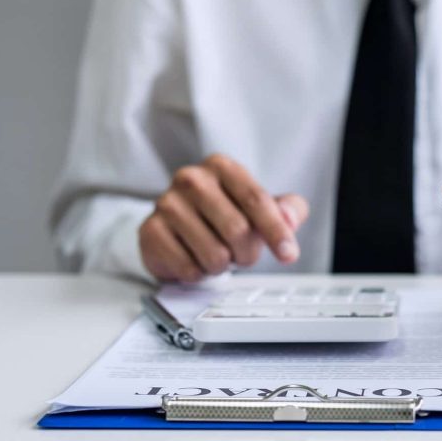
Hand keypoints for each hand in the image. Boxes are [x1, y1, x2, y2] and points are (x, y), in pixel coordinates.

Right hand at [139, 154, 308, 281]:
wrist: (177, 232)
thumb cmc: (224, 217)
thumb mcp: (261, 209)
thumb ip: (287, 209)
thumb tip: (291, 217)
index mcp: (221, 167)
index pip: (256, 199)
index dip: (276, 231)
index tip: (289, 255)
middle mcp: (191, 179)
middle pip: (237, 230)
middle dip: (248, 253)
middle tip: (242, 255)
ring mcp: (166, 203)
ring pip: (214, 254)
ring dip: (222, 265)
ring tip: (216, 254)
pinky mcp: (151, 231)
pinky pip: (189, 268)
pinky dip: (199, 273)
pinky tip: (194, 259)